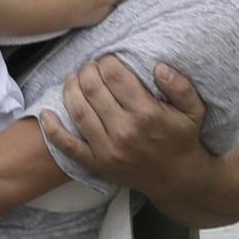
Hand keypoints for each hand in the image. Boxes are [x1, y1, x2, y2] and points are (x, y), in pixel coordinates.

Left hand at [40, 55, 207, 188]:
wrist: (176, 179)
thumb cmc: (182, 140)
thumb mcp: (193, 111)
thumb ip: (181, 86)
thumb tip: (158, 67)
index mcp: (146, 113)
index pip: (115, 75)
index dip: (107, 61)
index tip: (108, 59)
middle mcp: (124, 131)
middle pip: (93, 89)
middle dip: (87, 71)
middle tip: (90, 66)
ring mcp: (107, 149)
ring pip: (78, 111)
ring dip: (70, 89)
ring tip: (73, 79)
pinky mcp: (97, 164)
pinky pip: (68, 146)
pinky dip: (52, 130)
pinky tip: (45, 113)